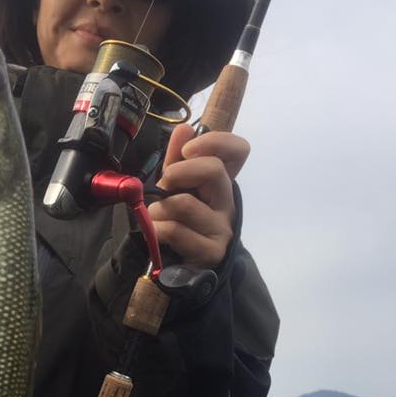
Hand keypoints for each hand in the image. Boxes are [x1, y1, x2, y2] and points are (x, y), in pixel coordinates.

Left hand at [148, 123, 249, 267]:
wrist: (183, 268)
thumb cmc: (179, 221)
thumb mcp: (176, 188)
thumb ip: (176, 159)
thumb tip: (184, 128)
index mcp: (221, 182)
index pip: (239, 150)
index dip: (215, 142)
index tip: (188, 150)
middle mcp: (227, 202)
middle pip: (213, 171)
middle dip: (178, 172)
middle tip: (164, 183)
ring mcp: (222, 228)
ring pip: (184, 204)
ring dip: (159, 209)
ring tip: (156, 216)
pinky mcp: (211, 251)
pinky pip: (176, 231)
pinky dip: (157, 229)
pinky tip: (157, 233)